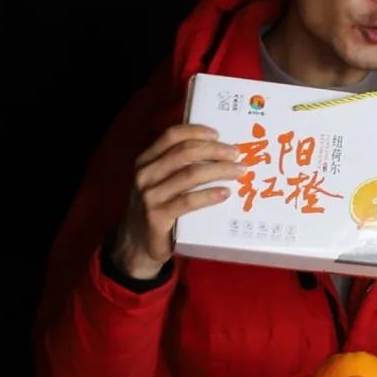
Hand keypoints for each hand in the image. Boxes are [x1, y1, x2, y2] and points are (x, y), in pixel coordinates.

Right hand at [112, 124, 242, 279]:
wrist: (137, 245)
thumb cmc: (157, 208)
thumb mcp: (159, 183)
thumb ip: (177, 166)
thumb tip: (218, 150)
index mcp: (146, 161)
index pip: (171, 136)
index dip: (196, 131)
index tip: (218, 134)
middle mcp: (145, 175)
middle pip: (185, 152)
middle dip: (215, 150)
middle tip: (236, 154)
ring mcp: (149, 196)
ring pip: (191, 174)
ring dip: (220, 170)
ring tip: (239, 171)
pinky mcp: (157, 217)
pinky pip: (189, 201)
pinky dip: (210, 195)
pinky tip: (225, 193)